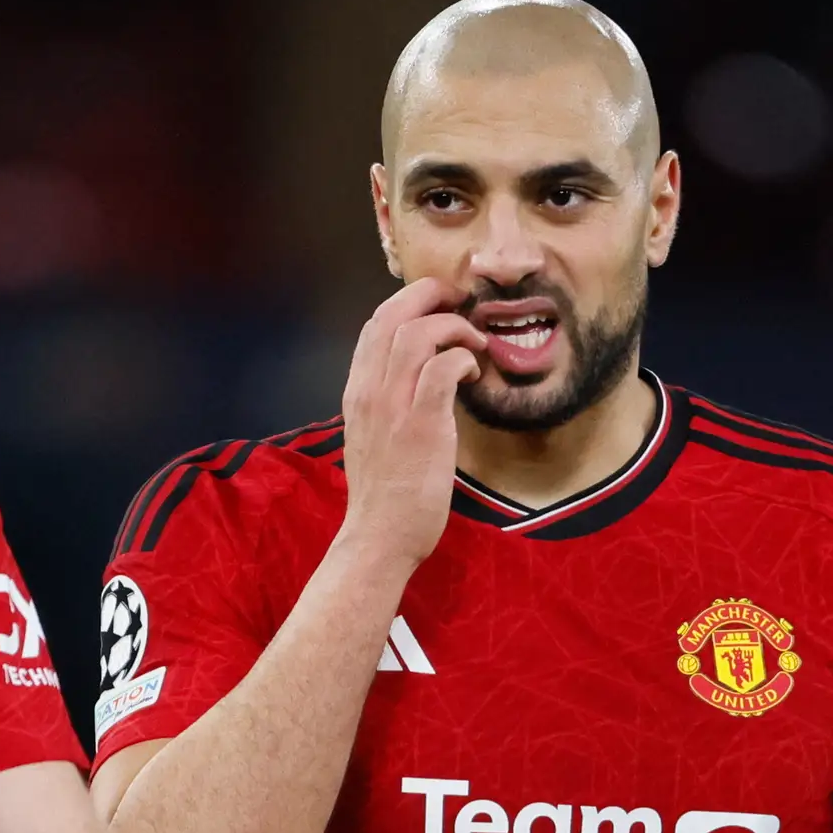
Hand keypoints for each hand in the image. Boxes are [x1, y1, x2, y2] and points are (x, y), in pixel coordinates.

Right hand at [335, 277, 484, 573]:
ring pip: (418, 332)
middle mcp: (369, 390)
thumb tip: (420, 380)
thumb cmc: (384, 495)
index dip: (411, 302)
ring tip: (475, 345)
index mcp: (357, 392)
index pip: (376, 324)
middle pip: (393, 313)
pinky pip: (443, 367)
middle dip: (433, 295)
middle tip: (464, 303)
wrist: (379, 537)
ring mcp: (392, 405)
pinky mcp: (421, 424)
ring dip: (455, 327)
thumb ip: (389, 404)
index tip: (441, 307)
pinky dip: (464, 358)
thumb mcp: (374, 438)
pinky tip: (475, 374)